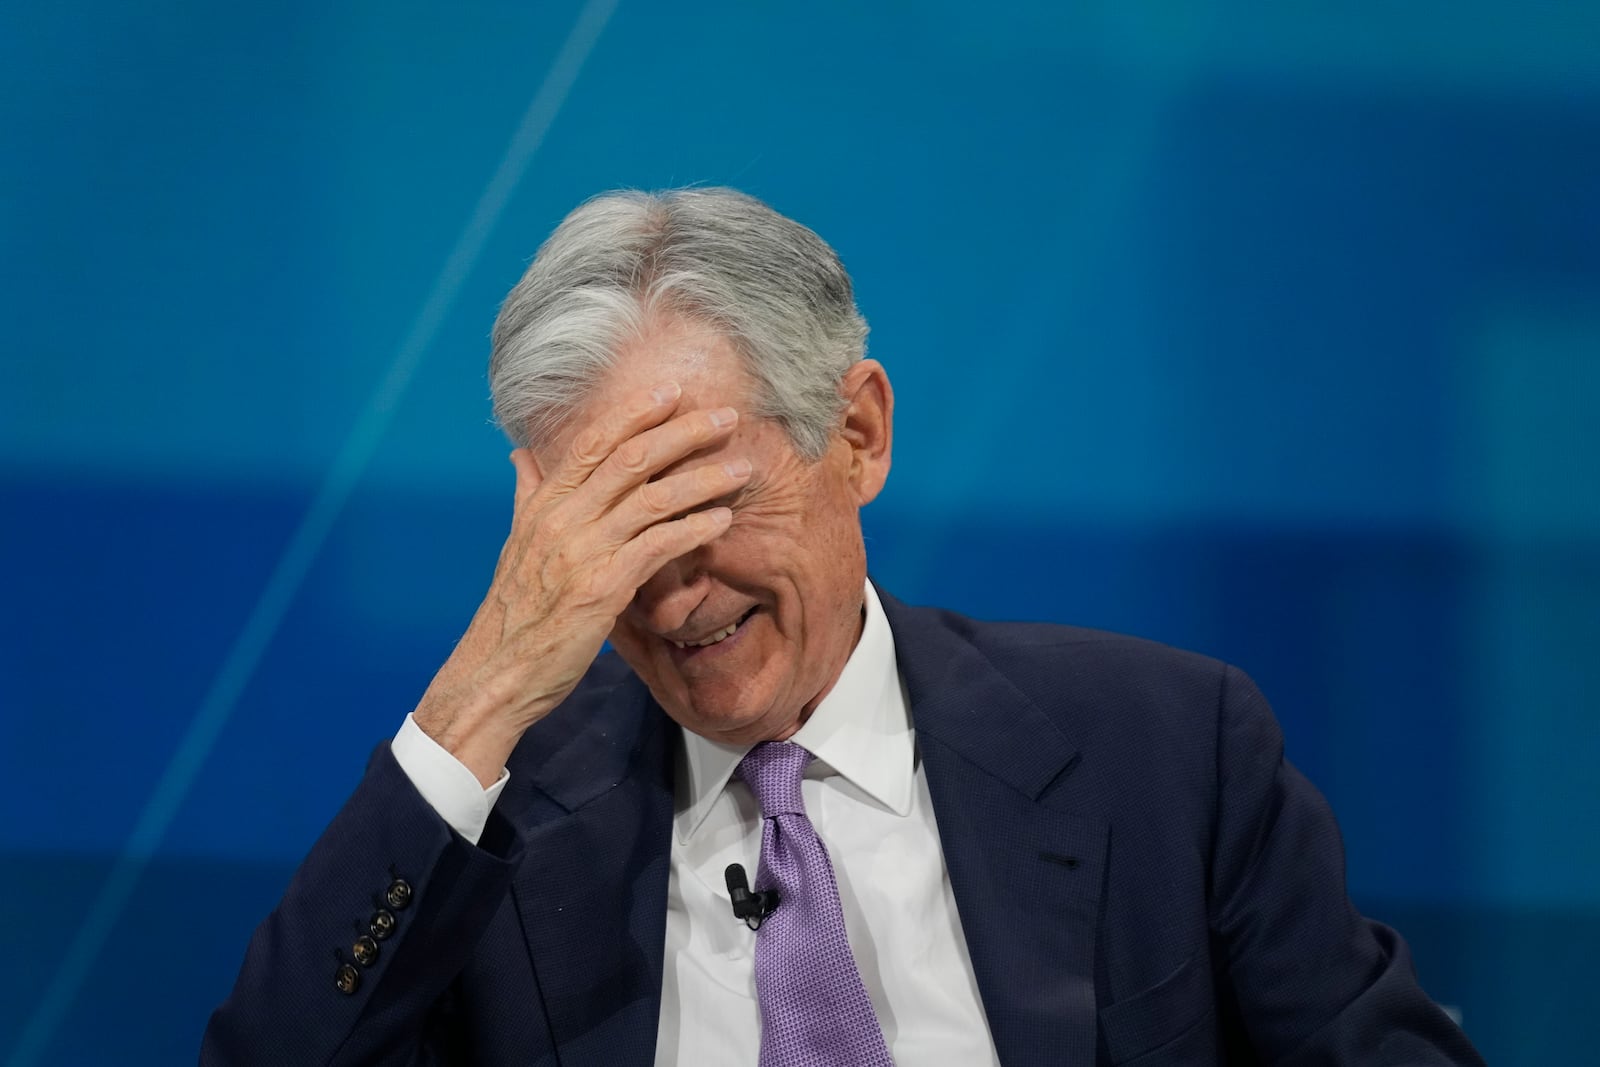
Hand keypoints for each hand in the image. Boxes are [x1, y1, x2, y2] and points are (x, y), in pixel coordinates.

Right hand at [411, 381, 749, 784]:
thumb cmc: (514, 610)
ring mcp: (583, 551)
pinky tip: (721, 520)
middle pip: (631, 459)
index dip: (635, 412)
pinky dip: (694, 529)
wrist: (497, 670)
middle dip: (683, 433)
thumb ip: (528, 494)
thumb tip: (522, 454)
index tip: (672, 391)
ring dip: (702, 478)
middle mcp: (562, 518)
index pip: (592, 442)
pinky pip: (658, 547)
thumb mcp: (516, 542)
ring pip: (652, 498)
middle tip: (726, 416)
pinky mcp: (603, 588)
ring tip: (740, 468)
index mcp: (544, 504)